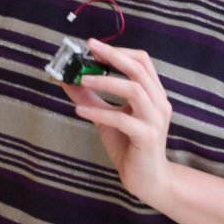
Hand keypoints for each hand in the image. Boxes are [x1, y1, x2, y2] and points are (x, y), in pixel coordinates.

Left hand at [65, 40, 178, 206]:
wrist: (147, 178)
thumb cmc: (128, 144)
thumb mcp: (105, 116)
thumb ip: (89, 96)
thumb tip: (65, 78)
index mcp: (152, 94)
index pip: (142, 62)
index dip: (118, 51)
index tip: (92, 45)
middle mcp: (158, 103)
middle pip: (139, 69)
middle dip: (113, 55)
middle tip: (89, 47)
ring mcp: (155, 119)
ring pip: (134, 90)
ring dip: (105, 81)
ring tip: (81, 78)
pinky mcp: (147, 137)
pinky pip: (122, 120)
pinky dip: (98, 112)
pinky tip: (79, 110)